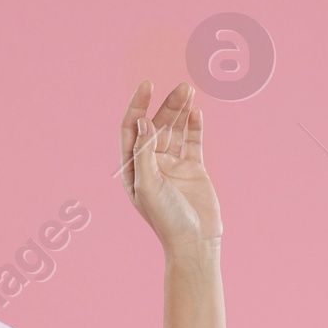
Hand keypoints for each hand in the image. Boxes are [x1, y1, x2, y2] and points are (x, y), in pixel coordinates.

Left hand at [121, 79, 221, 256]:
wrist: (195, 242)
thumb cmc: (167, 219)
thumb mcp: (149, 185)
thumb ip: (144, 152)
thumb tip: (142, 122)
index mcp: (133, 169)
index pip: (131, 129)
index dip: (137, 106)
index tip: (146, 85)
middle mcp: (151, 164)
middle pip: (156, 125)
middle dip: (166, 105)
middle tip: (181, 88)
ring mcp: (173, 165)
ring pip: (175, 129)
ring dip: (181, 110)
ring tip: (189, 90)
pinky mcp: (193, 168)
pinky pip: (192, 141)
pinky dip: (194, 126)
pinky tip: (197, 112)